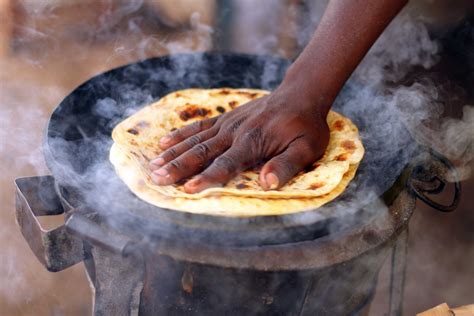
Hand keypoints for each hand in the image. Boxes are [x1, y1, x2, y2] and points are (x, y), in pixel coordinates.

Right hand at [149, 85, 329, 192]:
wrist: (300, 94)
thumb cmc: (305, 126)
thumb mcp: (306, 148)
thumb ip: (287, 165)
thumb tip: (268, 184)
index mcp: (253, 143)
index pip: (225, 164)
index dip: (206, 178)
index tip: (187, 190)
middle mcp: (235, 133)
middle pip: (202, 152)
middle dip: (178, 167)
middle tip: (155, 179)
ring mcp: (227, 124)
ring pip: (195, 140)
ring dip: (173, 154)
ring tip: (152, 166)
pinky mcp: (225, 118)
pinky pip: (198, 126)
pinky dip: (180, 134)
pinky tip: (163, 142)